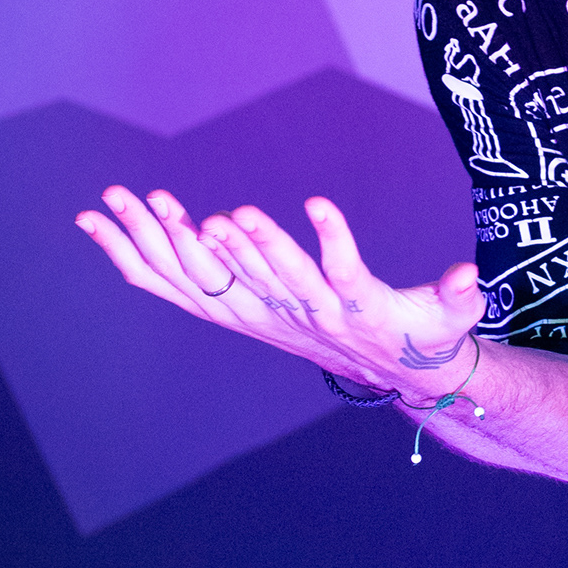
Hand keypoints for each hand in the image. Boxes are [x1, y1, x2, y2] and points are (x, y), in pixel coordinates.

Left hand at [75, 186, 485, 396]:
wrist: (388, 368)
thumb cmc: (422, 333)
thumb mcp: (450, 318)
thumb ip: (460, 296)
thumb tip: (469, 278)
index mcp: (347, 310)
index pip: (329, 275)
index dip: (307, 245)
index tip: (295, 207)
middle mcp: (293, 315)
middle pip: (251, 277)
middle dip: (219, 242)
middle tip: (193, 207)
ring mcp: (257, 314)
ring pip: (198, 278)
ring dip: (159, 239)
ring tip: (123, 199)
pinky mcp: (234, 310)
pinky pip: (172, 284)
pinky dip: (134, 255)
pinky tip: (98, 225)